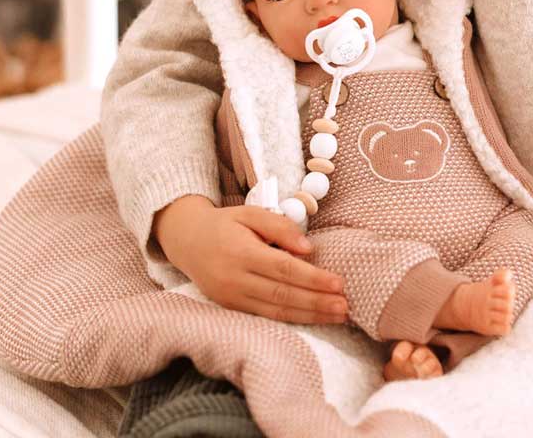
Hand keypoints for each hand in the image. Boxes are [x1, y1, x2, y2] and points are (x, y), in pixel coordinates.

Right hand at [154, 195, 347, 323]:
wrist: (187, 240)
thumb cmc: (225, 224)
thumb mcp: (251, 213)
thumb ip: (280, 226)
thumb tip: (308, 249)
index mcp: (241, 252)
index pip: (284, 269)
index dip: (313, 279)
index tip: (339, 283)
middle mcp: (235, 279)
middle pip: (283, 295)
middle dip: (317, 303)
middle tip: (345, 306)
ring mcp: (231, 297)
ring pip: (276, 311)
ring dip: (309, 316)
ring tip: (337, 316)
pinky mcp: (231, 308)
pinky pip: (265, 316)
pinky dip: (291, 319)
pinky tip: (312, 318)